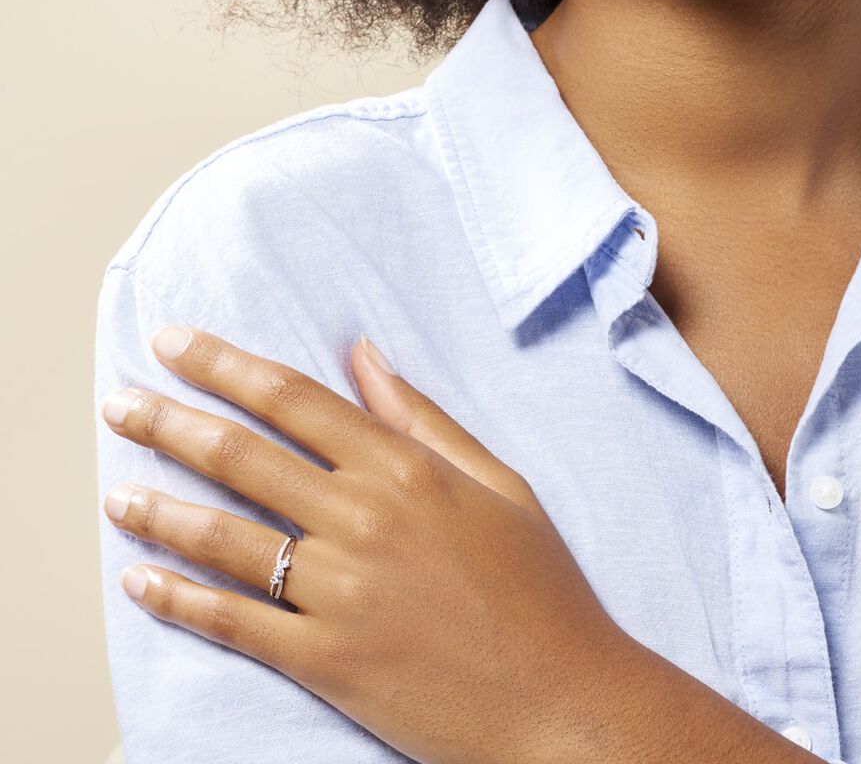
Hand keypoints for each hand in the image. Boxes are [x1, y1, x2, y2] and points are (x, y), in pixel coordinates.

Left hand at [100, 325, 631, 763]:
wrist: (563, 701)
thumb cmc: (538, 586)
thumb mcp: (498, 482)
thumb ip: (424, 418)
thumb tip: (364, 355)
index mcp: (405, 469)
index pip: (292, 398)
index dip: (224, 364)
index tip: (175, 344)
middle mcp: (362, 519)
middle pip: (242, 456)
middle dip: (169, 421)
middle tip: (118, 404)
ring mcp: (339, 592)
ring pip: (225, 537)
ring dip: (159, 508)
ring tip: (113, 490)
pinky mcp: (326, 660)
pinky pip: (235, 623)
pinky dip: (180, 600)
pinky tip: (140, 580)